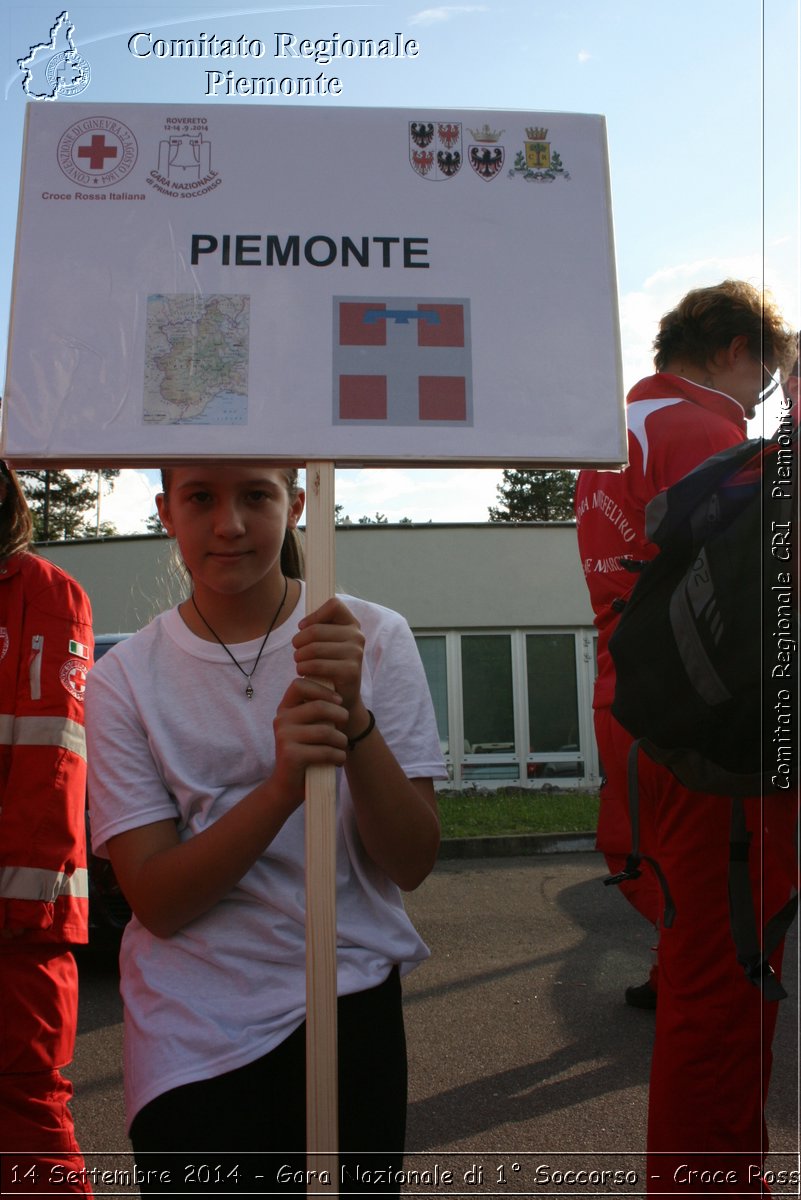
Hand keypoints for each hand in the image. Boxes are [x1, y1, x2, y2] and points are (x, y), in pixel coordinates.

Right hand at [271, 677, 348, 803]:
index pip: (299, 684)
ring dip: (341, 741)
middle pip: (319, 706)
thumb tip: (338, 689)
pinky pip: (325, 751)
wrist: (288, 785)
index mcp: (285, 708)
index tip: (339, 701)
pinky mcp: (291, 755)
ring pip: (326, 731)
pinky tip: (338, 761)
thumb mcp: (309, 726)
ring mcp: (284, 737)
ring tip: (342, 747)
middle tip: (346, 723)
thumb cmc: (306, 751)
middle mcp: (281, 719)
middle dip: (340, 714)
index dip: (323, 689)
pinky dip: (338, 756)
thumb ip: (317, 710)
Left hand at [292, 598, 365, 720]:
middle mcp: (357, 636)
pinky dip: (303, 668)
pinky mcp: (351, 670)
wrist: (340, 698)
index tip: (304, 628)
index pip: (334, 605)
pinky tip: (302, 672)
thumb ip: (319, 628)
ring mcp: (356, 653)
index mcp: (352, 624)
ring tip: (298, 662)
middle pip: (316, 629)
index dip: (314, 616)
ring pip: (314, 647)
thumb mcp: (327, 643)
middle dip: (298, 641)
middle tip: (296, 651)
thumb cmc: (328, 666)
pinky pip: (317, 664)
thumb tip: (303, 624)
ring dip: (299, 656)